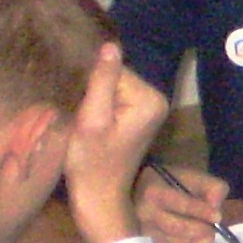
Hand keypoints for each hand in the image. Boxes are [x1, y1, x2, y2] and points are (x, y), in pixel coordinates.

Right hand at [64, 45, 170, 242]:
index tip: (85, 110)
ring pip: (113, 89)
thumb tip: (111, 45)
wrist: (98, 197)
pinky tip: (95, 128)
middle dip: (96, 94)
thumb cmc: (91, 162)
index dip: (92, 87)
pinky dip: (102, 110)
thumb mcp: (91, 120)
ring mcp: (151, 110)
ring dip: (97, 102)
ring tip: (90, 126)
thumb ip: (102, 81)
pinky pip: (116, 100)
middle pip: (117, 78)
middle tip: (87, 122)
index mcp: (149, 99)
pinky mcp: (140, 118)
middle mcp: (157, 101)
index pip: (115, 71)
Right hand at [137, 162, 230, 242]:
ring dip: (195, 240)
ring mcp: (143, 230)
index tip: (218, 216)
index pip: (181, 204)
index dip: (201, 211)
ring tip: (209, 235)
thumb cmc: (173, 183)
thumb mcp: (194, 176)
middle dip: (200, 229)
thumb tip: (216, 206)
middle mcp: (144, 213)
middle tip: (214, 228)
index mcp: (154, 191)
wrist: (144, 190)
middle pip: (177, 227)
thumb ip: (212, 187)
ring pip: (174, 241)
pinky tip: (200, 242)